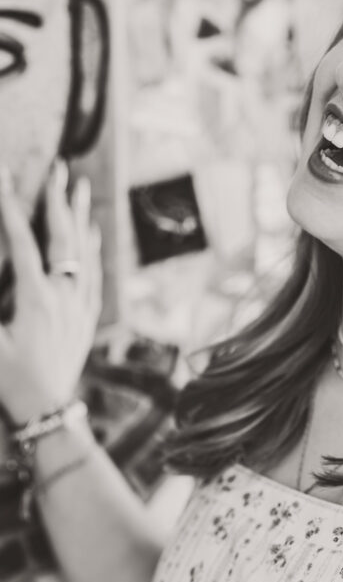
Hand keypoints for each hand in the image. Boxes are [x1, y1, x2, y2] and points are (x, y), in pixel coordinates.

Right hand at [0, 160, 101, 425]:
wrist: (45, 412)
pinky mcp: (87, 318)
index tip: (5, 176)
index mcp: (35, 298)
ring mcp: (79, 306)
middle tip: (59, 169)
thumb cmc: (8, 380)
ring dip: (81, 217)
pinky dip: (94, 249)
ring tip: (80, 187)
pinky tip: (94, 234)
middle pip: (63, 237)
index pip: (23, 241)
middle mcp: (63, 296)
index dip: (10, 208)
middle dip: (58, 200)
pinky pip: (96, 275)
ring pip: (84, 251)